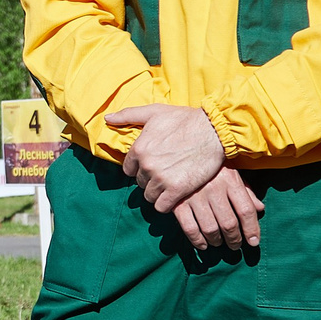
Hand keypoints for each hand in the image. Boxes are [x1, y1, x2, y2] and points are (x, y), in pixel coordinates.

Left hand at [104, 103, 226, 211]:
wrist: (213, 130)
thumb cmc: (184, 119)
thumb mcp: (154, 112)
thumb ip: (128, 115)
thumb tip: (107, 118)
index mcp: (139, 148)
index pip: (128, 170)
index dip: (140, 168)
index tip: (153, 165)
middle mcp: (147, 165)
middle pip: (140, 183)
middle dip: (150, 180)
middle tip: (165, 173)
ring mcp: (161, 179)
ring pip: (149, 196)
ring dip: (158, 192)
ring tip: (170, 184)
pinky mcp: (177, 190)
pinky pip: (162, 207)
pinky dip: (166, 204)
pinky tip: (175, 196)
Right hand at [169, 166, 261, 252]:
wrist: (179, 155)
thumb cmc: (210, 168)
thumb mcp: (231, 173)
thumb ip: (246, 192)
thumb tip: (260, 209)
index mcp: (230, 180)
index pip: (246, 210)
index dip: (252, 229)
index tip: (254, 242)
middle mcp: (214, 189)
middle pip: (229, 223)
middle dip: (234, 240)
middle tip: (235, 245)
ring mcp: (195, 197)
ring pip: (210, 229)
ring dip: (217, 241)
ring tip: (219, 242)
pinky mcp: (178, 204)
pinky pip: (190, 229)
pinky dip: (198, 241)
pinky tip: (203, 244)